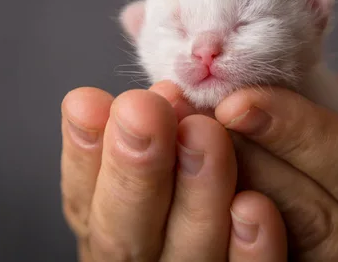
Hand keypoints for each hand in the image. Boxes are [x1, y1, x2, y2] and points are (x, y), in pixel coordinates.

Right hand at [60, 84, 286, 260]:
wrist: (232, 256)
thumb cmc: (192, 195)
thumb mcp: (160, 165)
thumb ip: (154, 139)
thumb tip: (164, 91)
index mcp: (116, 230)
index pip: (87, 202)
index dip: (84, 155)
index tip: (89, 101)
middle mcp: (145, 261)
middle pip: (127, 234)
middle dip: (134, 168)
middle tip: (143, 109)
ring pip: (190, 253)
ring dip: (197, 193)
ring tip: (203, 131)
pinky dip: (250, 250)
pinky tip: (254, 206)